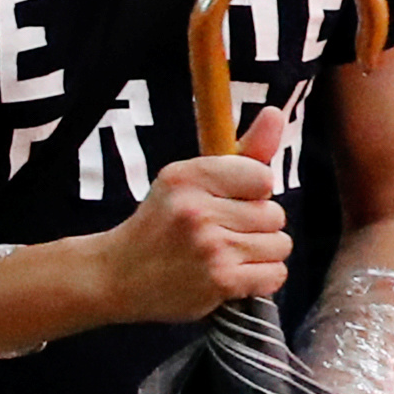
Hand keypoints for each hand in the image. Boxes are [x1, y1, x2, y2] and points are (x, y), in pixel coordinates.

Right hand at [87, 111, 291, 325]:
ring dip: (259, 254)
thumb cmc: (160, 225)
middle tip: (218, 235)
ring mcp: (210, 248)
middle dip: (255, 227)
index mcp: (187, 177)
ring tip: (224, 257)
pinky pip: (275, 274)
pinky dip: (259, 279)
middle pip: (275, 215)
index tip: (225, 203)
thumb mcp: (189, 181)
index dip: (252, 193)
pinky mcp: (220, 281)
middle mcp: (197, 210)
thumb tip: (277, 112)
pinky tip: (230, 277)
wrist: (114, 276)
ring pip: (279, 245)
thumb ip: (241, 152)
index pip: (262, 178)